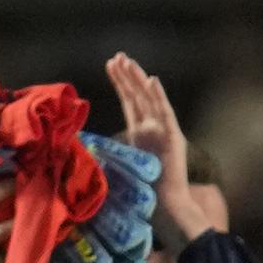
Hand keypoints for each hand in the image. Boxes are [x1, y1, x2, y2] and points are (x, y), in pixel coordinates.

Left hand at [108, 51, 224, 237]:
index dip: (121, 83)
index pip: (129, 102)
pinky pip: (165, 113)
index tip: (110, 65)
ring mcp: (163, 130)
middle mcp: (152, 127)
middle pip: (137, 95)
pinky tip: (152, 80)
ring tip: (127, 61)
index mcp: (140, 132)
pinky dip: (159, 97)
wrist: (167, 206)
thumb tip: (89, 151)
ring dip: (138, 79)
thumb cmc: (146, 192)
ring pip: (149, 98)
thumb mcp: (124, 166)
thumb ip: (113, 154)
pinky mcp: (173, 138)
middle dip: (126, 75)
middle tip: (117, 56)